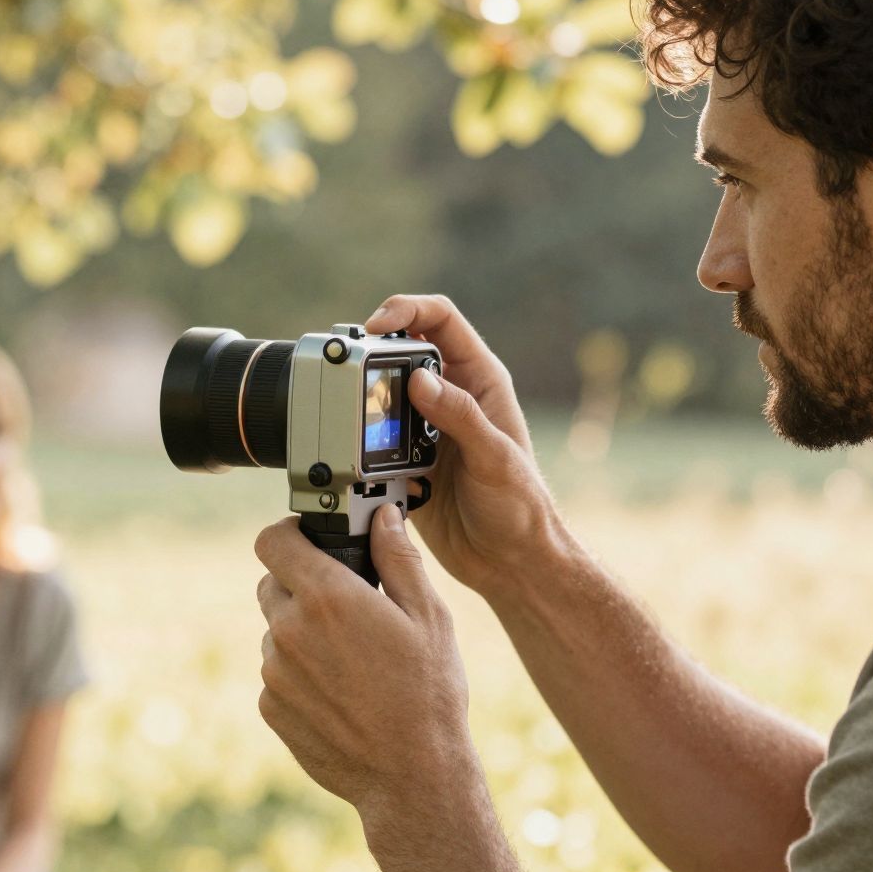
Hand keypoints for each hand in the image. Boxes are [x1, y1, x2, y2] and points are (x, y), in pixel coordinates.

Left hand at [255, 501, 475, 823]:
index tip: (309, 540)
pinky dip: (299, 674)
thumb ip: (399, 558)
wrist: (412, 776)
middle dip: (301, 585)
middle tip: (344, 605)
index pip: (273, 540)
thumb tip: (383, 517)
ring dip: (301, 633)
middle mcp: (289, 631)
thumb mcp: (429, 618)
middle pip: (272, 584)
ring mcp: (275, 673)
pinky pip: (277, 674)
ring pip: (276, 631)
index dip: (290, 534)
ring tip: (351, 660)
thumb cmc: (429, 694)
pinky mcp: (271, 707)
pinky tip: (341, 693)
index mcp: (327, 597)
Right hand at [364, 294, 562, 595]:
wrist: (509, 562)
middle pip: (398, 351)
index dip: (406, 310)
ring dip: (362, 403)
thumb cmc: (520, 507)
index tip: (376, 325)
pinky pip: (370, 441)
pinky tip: (366, 463)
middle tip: (351, 370)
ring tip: (354, 417)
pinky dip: (360, 447)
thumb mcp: (494, 457)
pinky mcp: (402, 462)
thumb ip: (459, 416)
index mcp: (479, 380)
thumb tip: (420, 380)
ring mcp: (423, 430)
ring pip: (379, 396)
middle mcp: (449, 398)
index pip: (440, 319)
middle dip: (371, 354)